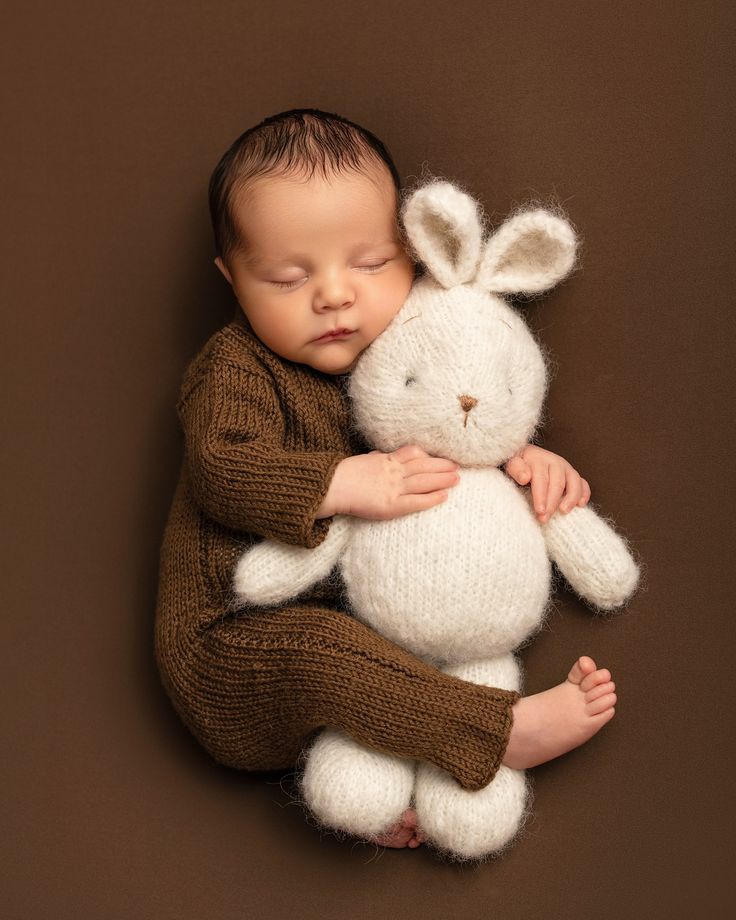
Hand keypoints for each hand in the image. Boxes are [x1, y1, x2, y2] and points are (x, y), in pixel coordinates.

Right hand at [317, 445, 459, 519]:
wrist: (331, 486)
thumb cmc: (343, 475)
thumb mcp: (363, 461)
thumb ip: (376, 458)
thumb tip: (381, 455)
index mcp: (386, 460)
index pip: (412, 454)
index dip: (428, 455)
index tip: (441, 455)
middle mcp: (393, 472)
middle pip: (423, 466)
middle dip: (442, 466)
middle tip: (458, 465)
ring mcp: (394, 488)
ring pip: (424, 481)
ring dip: (442, 479)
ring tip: (457, 478)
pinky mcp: (392, 505)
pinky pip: (416, 501)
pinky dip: (432, 498)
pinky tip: (444, 496)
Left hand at [504, 444, 590, 522]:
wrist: (525, 458)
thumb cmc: (518, 466)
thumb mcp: (512, 464)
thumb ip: (516, 469)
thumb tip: (525, 477)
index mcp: (539, 459)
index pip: (541, 479)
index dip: (541, 496)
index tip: (539, 511)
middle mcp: (555, 462)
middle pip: (557, 483)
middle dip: (552, 502)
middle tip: (544, 518)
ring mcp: (566, 468)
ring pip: (574, 481)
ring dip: (571, 497)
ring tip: (564, 511)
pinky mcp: (573, 476)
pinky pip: (583, 483)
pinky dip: (584, 493)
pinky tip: (581, 504)